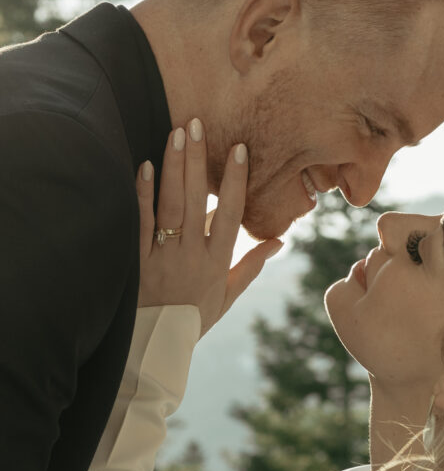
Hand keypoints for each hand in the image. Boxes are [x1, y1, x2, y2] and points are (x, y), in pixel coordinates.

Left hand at [136, 118, 281, 336]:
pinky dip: (143, 194)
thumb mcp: (229, 295)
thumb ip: (252, 264)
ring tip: (177, 133)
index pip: (232, 213)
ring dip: (174, 168)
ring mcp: (164, 256)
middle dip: (199, 160)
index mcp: (218, 261)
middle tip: (198, 124)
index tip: (240, 149)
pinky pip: (140, 222)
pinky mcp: (137, 260)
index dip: (237, 181)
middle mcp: (193, 255)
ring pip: (171, 206)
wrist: (157, 346)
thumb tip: (279, 240)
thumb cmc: (195, 320)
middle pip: (198, 200)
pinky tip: (146, 166)